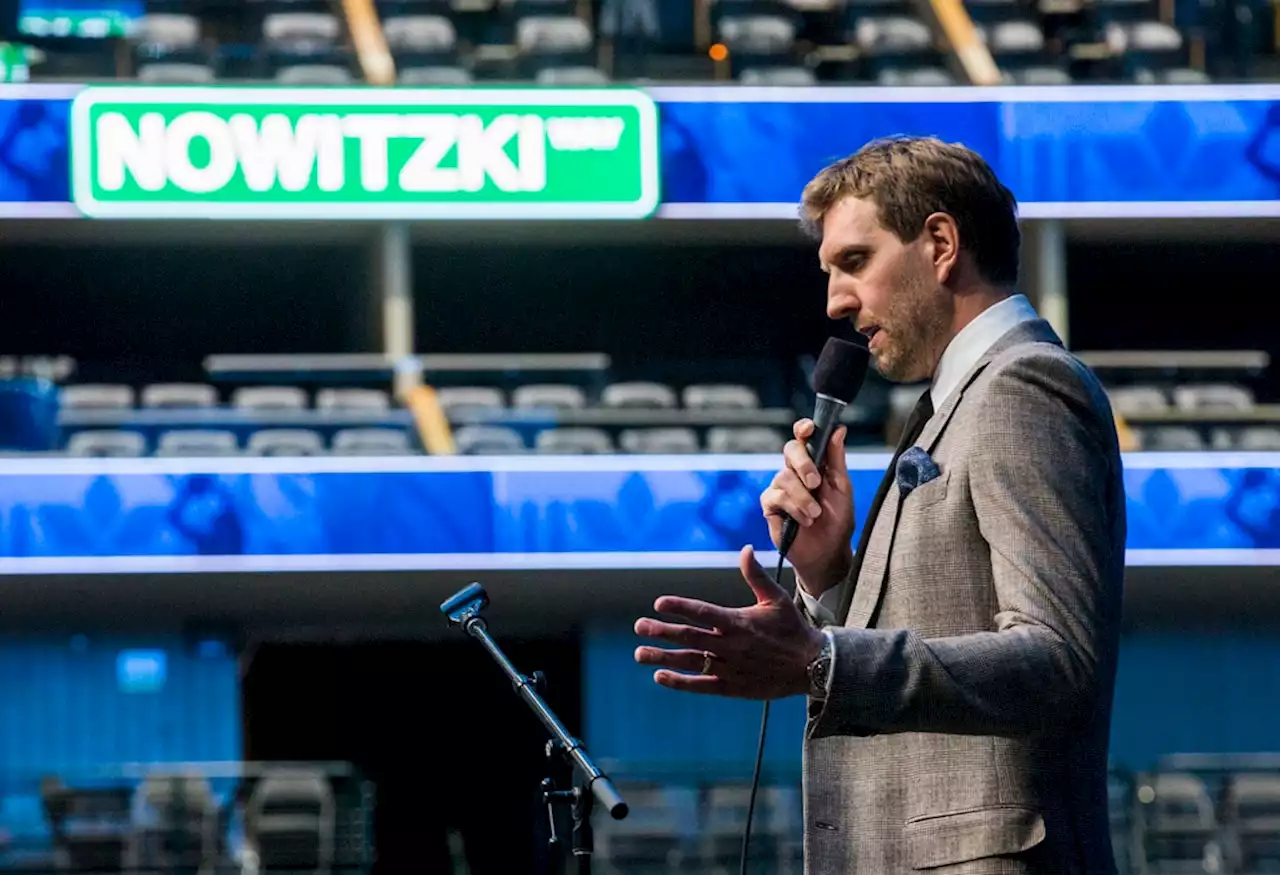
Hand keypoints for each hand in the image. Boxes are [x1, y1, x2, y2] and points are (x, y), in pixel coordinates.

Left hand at [633, 546, 825, 699]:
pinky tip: (660, 677)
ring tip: (640, 654)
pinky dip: (680, 683)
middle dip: (661, 631)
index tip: (658, 603)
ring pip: (690, 662)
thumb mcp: (776, 598)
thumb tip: (745, 548)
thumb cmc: (792, 629)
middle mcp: (731, 645)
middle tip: (639, 626)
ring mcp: (730, 667)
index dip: (680, 607)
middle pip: (689, 637)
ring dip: (663, 657)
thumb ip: (756, 575)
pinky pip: (701, 685)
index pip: (703, 612)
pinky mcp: (732, 687)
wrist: (812, 666)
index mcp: (739, 622)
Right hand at [760, 419, 854, 594]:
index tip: (808, 429)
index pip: (803, 438)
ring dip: (803, 497)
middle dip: (803, 464)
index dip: (803, 429)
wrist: (828, 551)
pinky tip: (804, 520)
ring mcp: (780, 487)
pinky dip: (793, 508)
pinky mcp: (770, 505)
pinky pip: (775, 496)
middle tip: (816, 483)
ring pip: (784, 477)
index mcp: (813, 463)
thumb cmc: (838, 519)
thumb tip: (838, 429)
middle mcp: (794, 471)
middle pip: (790, 450)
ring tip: (815, 513)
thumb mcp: (842, 487)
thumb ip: (836, 458)